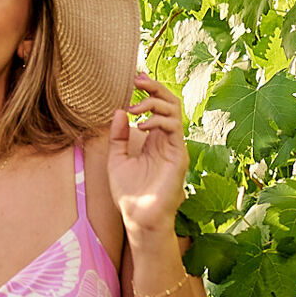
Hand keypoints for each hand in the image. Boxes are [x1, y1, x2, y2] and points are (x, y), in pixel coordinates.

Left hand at [109, 73, 187, 237]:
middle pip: (171, 103)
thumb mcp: (117, 159)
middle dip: (155, 88)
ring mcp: (174, 147)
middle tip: (137, 80)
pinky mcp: (178, 156)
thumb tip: (118, 111)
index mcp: (154, 139)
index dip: (148, 90)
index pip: (158, 106)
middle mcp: (167, 140)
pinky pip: (173, 129)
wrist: (138, 217)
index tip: (133, 79)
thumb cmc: (129, 192)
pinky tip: (140, 125)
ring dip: (154, 102)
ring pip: (175, 111)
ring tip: (133, 107)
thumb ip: (118, 136)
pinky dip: (157, 121)